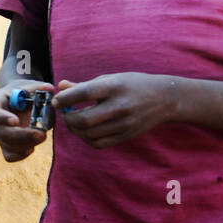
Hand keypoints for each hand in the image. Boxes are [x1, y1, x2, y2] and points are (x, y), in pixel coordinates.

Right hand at [0, 79, 55, 161]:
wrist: (16, 101)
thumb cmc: (21, 92)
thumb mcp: (27, 85)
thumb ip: (38, 87)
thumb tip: (50, 89)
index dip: (1, 118)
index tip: (15, 121)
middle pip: (2, 134)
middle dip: (23, 136)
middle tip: (42, 134)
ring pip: (8, 146)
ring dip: (28, 143)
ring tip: (43, 135)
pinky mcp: (6, 146)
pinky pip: (10, 156)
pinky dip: (22, 154)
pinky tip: (32, 146)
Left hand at [52, 73, 177, 148]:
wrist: (165, 99)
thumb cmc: (133, 85)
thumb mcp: (111, 78)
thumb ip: (84, 85)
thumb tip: (60, 86)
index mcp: (115, 87)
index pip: (83, 93)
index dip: (65, 98)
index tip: (57, 100)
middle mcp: (120, 106)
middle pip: (84, 119)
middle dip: (67, 118)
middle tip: (64, 113)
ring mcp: (124, 124)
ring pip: (89, 134)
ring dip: (74, 129)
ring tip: (72, 121)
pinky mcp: (126, 136)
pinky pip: (99, 143)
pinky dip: (86, 139)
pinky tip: (84, 131)